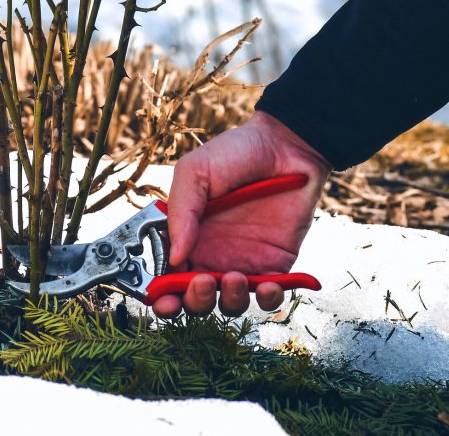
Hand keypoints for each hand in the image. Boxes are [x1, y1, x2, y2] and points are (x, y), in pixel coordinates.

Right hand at [155, 111, 330, 317]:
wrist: (286, 145)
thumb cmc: (236, 153)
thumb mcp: (195, 172)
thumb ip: (180, 212)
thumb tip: (174, 258)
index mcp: (187, 238)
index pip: (169, 278)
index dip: (163, 295)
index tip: (163, 298)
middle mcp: (212, 256)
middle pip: (196, 299)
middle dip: (194, 302)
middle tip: (201, 283)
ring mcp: (244, 262)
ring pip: (231, 302)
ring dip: (229, 300)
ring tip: (233, 278)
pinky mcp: (276, 264)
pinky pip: (270, 295)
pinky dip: (268, 299)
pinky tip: (267, 285)